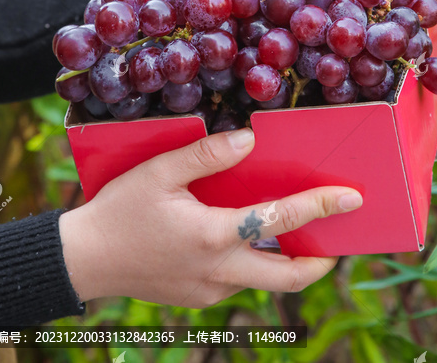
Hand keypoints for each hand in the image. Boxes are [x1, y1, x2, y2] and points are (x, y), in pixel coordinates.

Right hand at [59, 127, 362, 307]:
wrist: (84, 261)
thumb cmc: (120, 211)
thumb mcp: (159, 172)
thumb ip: (206, 155)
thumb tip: (249, 139)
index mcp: (214, 236)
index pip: (281, 221)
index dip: (321, 207)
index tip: (352, 198)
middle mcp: (219, 271)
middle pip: (288, 277)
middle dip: (320, 261)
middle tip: (338, 241)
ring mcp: (210, 290)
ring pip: (265, 282)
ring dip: (287, 262)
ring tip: (298, 235)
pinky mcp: (198, 298)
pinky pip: (238, 281)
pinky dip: (253, 262)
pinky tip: (244, 237)